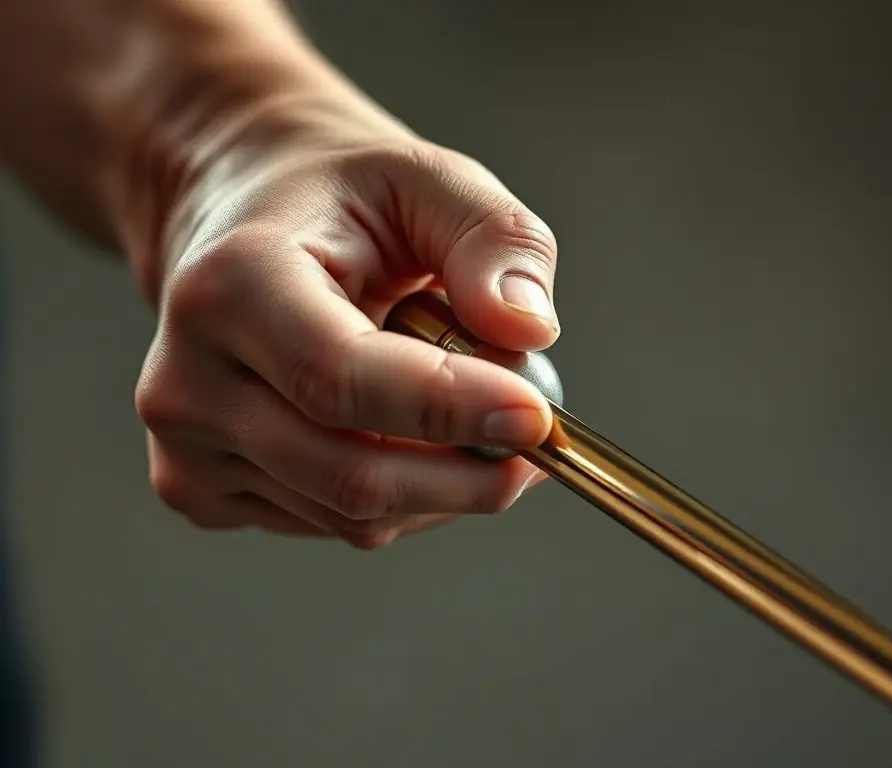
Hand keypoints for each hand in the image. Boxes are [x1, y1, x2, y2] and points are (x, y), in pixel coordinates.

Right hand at [132, 130, 560, 549]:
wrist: (238, 224)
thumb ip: (492, 238)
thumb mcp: (427, 178)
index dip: (450, 408)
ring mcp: (186, 447)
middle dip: (467, 473)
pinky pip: (335, 525)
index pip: (342, 379)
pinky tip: (409, 433)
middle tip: (537, 440)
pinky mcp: (200, 490)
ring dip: (443, 482)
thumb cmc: (336, 199)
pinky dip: (403, 496)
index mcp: (230, 284)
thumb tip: (529, 331)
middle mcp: (187, 379)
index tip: (537, 417)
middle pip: (350, 473)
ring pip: (354, 515)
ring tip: (468, 412)